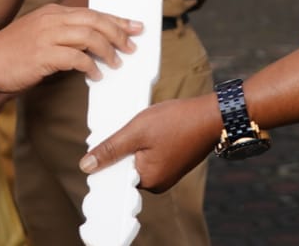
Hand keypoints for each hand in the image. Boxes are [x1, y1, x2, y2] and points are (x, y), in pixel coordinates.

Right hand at [0, 4, 141, 94]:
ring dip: (107, 51)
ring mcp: (47, 36)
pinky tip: (95, 75)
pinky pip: (76, 58)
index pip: (92, 12)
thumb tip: (90, 44)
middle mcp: (52, 20)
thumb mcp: (39, 33)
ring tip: (116, 63)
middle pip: (95, 21)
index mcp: (53, 12)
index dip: (116, 20)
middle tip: (131, 46)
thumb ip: (62, 34)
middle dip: (118, 33)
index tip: (134, 27)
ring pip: (89, 37)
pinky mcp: (43, 55)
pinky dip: (90, 67)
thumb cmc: (12, 51)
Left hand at [79, 96, 218, 192]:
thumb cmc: (177, 121)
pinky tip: (151, 129)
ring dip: (133, 144)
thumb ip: (111, 149)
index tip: (107, 140)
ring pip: (137, 160)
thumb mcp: (137, 131)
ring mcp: (166, 174)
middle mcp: (157, 183)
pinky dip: (145, 144)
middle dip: (121, 149)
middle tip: (129, 128)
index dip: (106, 159)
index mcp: (148, 181)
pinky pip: (149, 156)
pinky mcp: (172, 163)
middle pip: (125, 168)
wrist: (212, 114)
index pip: (114, 177)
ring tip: (143, 127)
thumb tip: (86, 166)